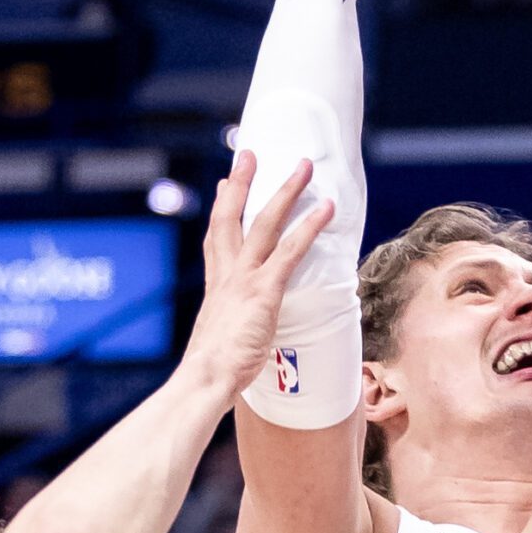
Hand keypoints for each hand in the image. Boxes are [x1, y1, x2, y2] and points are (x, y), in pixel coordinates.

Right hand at [184, 149, 332, 400]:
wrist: (205, 379)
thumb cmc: (211, 373)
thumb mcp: (220, 344)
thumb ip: (232, 332)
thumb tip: (234, 344)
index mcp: (216, 287)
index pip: (216, 239)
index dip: (221, 209)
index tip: (223, 185)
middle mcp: (227, 275)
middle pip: (232, 217)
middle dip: (242, 183)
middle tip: (250, 154)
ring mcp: (245, 280)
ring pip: (265, 223)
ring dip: (286, 192)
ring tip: (304, 166)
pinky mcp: (264, 291)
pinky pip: (291, 251)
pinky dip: (310, 227)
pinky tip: (326, 208)